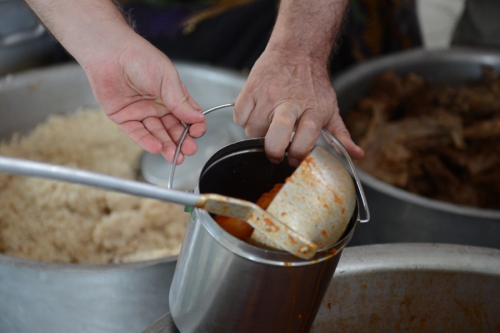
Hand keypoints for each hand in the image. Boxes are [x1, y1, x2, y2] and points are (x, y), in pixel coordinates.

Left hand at [84, 36, 205, 163]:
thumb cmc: (140, 58)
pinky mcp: (124, 118)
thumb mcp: (167, 78)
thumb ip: (180, 101)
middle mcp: (158, 105)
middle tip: (188, 151)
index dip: (194, 125)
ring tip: (175, 157)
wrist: (111, 53)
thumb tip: (198, 118)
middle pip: (173, 129)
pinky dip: (147, 142)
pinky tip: (157, 148)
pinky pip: (137, 133)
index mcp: (172, 95)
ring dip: (167, 146)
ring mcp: (141, 112)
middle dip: (182, 141)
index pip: (188, 115)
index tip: (197, 132)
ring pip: (157, 134)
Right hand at [234, 48, 363, 166]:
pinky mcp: (250, 89)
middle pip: (277, 136)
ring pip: (253, 130)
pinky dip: (244, 120)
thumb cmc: (314, 83)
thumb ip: (341, 134)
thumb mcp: (331, 108)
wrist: (298, 49)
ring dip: (257, 135)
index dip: (298, 154)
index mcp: (313, 110)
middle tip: (275, 155)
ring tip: (267, 127)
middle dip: (273, 152)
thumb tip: (357, 155)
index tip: (294, 159)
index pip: (305, 139)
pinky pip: (239, 117)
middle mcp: (290, 103)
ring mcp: (267, 96)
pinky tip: (256, 115)